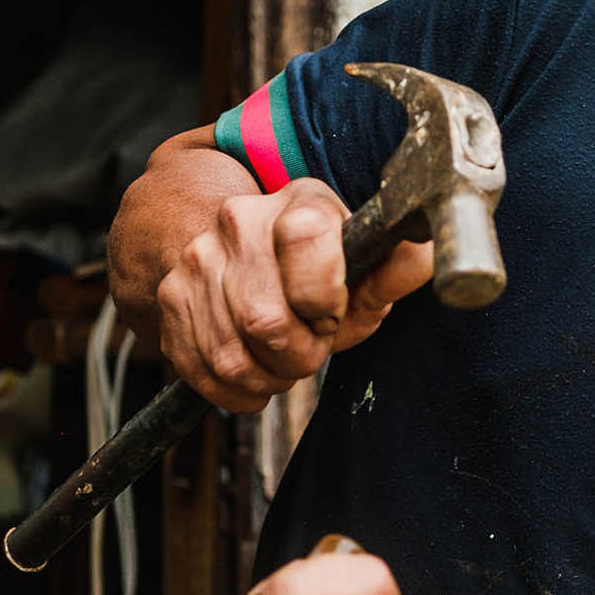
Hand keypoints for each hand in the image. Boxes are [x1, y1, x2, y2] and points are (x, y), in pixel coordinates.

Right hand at [154, 179, 432, 411]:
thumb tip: (422, 255)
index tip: (330, 314)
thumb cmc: (317, 272)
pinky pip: (202, 371)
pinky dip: (235, 391)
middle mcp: (239, 222)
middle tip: (308, 349)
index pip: (308, 242)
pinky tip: (255, 374)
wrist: (240, 253)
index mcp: (298, 203)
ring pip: (232, 357)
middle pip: (266, 321)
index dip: (325, 300)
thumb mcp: (363, 270)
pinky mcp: (171, 297)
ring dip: (267, 378)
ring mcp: (197, 259)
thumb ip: (395, 270)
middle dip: (298, 355)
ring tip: (282, 361)